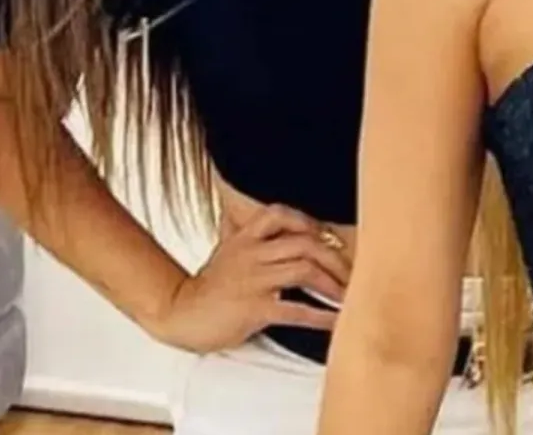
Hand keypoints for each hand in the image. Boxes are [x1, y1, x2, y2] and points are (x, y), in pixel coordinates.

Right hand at [148, 203, 352, 353]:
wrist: (180, 314)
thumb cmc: (207, 287)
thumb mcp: (224, 251)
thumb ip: (241, 233)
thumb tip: (243, 211)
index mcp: (245, 239)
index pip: (279, 214)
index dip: (308, 221)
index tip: (326, 236)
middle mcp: (251, 254)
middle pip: (304, 243)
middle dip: (334, 258)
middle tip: (351, 272)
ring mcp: (254, 280)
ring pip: (304, 270)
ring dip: (333, 283)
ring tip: (348, 295)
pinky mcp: (254, 308)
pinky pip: (296, 309)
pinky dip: (322, 316)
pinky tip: (336, 320)